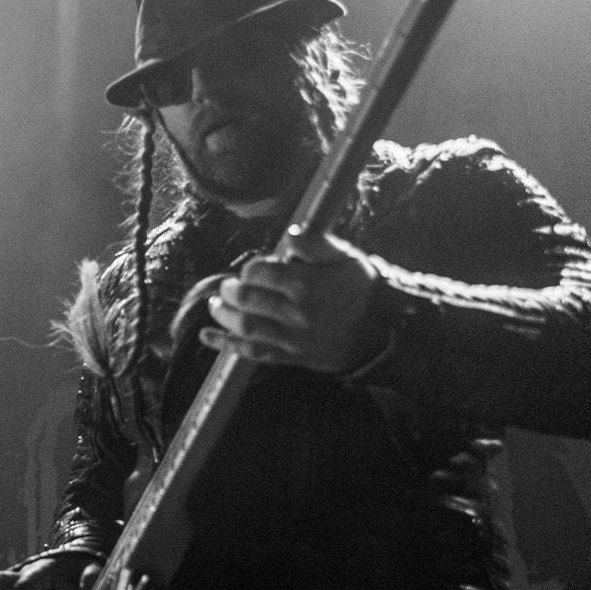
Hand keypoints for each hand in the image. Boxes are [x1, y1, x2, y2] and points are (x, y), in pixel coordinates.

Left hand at [201, 232, 381, 372]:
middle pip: (248, 299)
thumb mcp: (345, 258)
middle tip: (227, 286)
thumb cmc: (361, 289)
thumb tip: (290, 233)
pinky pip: (252, 352)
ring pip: (246, 326)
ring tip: (215, 305)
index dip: (250, 268)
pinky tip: (207, 336)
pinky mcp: (290, 356)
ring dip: (223, 315)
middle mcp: (297, 312)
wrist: (383, 331)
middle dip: (231, 290)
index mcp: (307, 284)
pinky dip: (225, 344)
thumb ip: (315, 244)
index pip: (261, 272)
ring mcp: (292, 337)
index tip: (253, 269)